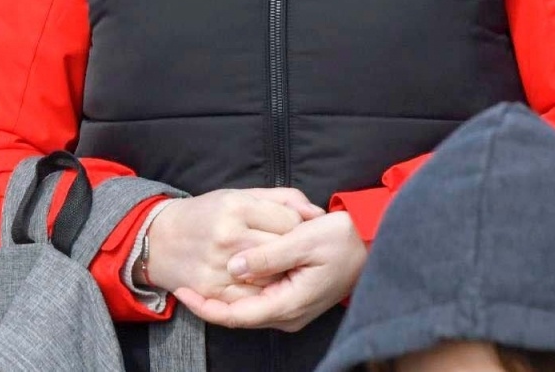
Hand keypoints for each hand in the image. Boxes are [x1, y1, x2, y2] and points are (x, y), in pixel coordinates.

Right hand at [146, 187, 322, 301]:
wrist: (159, 240)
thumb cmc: (206, 213)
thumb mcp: (241, 195)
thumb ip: (283, 199)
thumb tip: (317, 213)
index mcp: (237, 207)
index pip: (289, 221)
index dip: (298, 226)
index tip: (294, 229)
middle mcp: (228, 236)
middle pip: (282, 250)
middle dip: (291, 251)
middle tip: (291, 251)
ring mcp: (219, 265)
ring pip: (270, 278)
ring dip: (280, 276)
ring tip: (279, 267)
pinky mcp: (212, 289)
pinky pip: (250, 298)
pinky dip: (261, 293)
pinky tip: (261, 283)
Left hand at [174, 211, 366, 332]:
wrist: (372, 243)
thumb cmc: (343, 239)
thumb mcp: (303, 239)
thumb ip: (267, 255)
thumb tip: (234, 267)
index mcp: (288, 304)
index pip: (236, 316)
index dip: (206, 307)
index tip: (182, 292)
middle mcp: (287, 314)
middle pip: (238, 315)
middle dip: (210, 301)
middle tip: (183, 282)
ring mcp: (291, 308)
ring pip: (247, 307)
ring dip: (224, 295)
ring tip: (198, 277)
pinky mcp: (293, 298)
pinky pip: (259, 298)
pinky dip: (241, 288)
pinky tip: (228, 271)